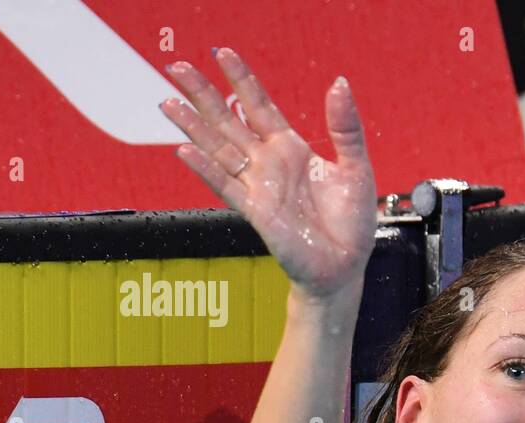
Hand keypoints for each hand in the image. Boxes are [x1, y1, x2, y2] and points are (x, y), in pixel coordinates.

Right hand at [159, 48, 377, 299]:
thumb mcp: (357, 169)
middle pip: (229, 121)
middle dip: (204, 94)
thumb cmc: (351, 224)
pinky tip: (185, 150)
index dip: (242, 80)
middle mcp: (270, 164)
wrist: (344, 267)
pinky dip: (206, 168)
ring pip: (219, 149)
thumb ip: (346, 129)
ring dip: (194, 126)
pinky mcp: (256, 211)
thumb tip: (339, 84)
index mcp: (293, 150)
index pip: (260, 106)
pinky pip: (226, 185)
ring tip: (168, 102)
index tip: (222, 53)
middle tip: (178, 67)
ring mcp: (259, 187)